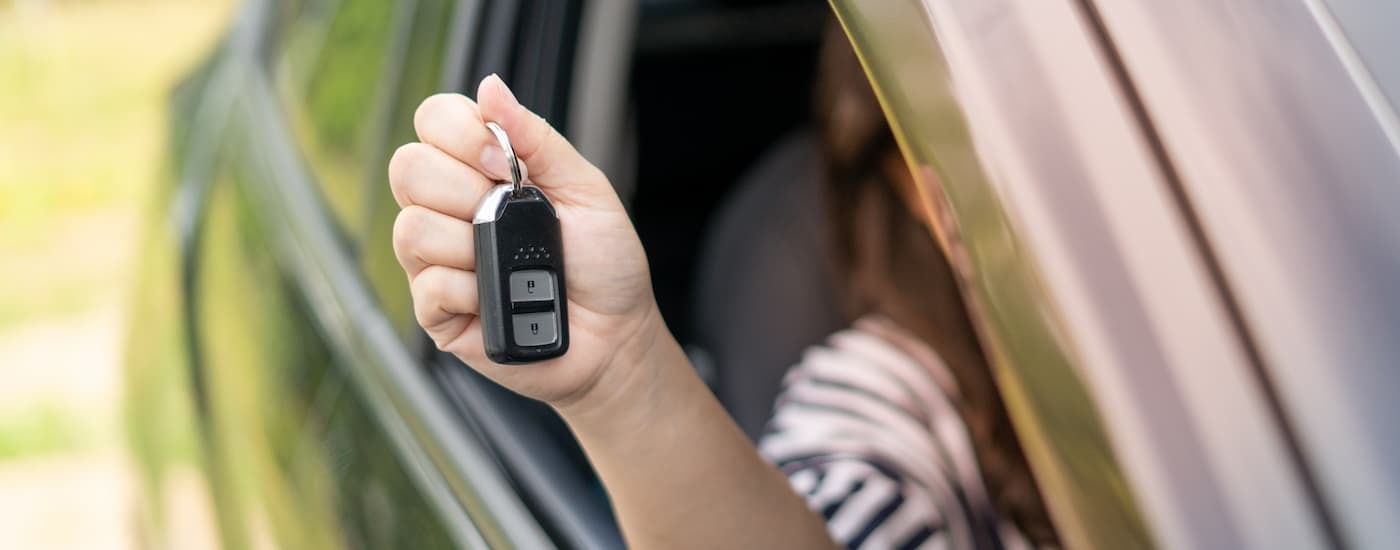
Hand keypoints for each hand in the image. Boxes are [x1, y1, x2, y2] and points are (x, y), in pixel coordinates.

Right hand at [389, 74, 663, 407]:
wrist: (616, 336)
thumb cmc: (602, 262)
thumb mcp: (584, 187)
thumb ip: (536, 137)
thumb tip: (490, 86)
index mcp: (481, 170)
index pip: (432, 121)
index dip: (460, 134)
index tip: (507, 165)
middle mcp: (449, 209)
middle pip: (406, 168)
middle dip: (466, 190)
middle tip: (511, 216)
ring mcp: (437, 260)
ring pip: (413, 228)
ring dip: (473, 245)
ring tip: (511, 263)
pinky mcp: (437, 312)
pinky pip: (429, 285)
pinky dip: (475, 291)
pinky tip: (501, 297)